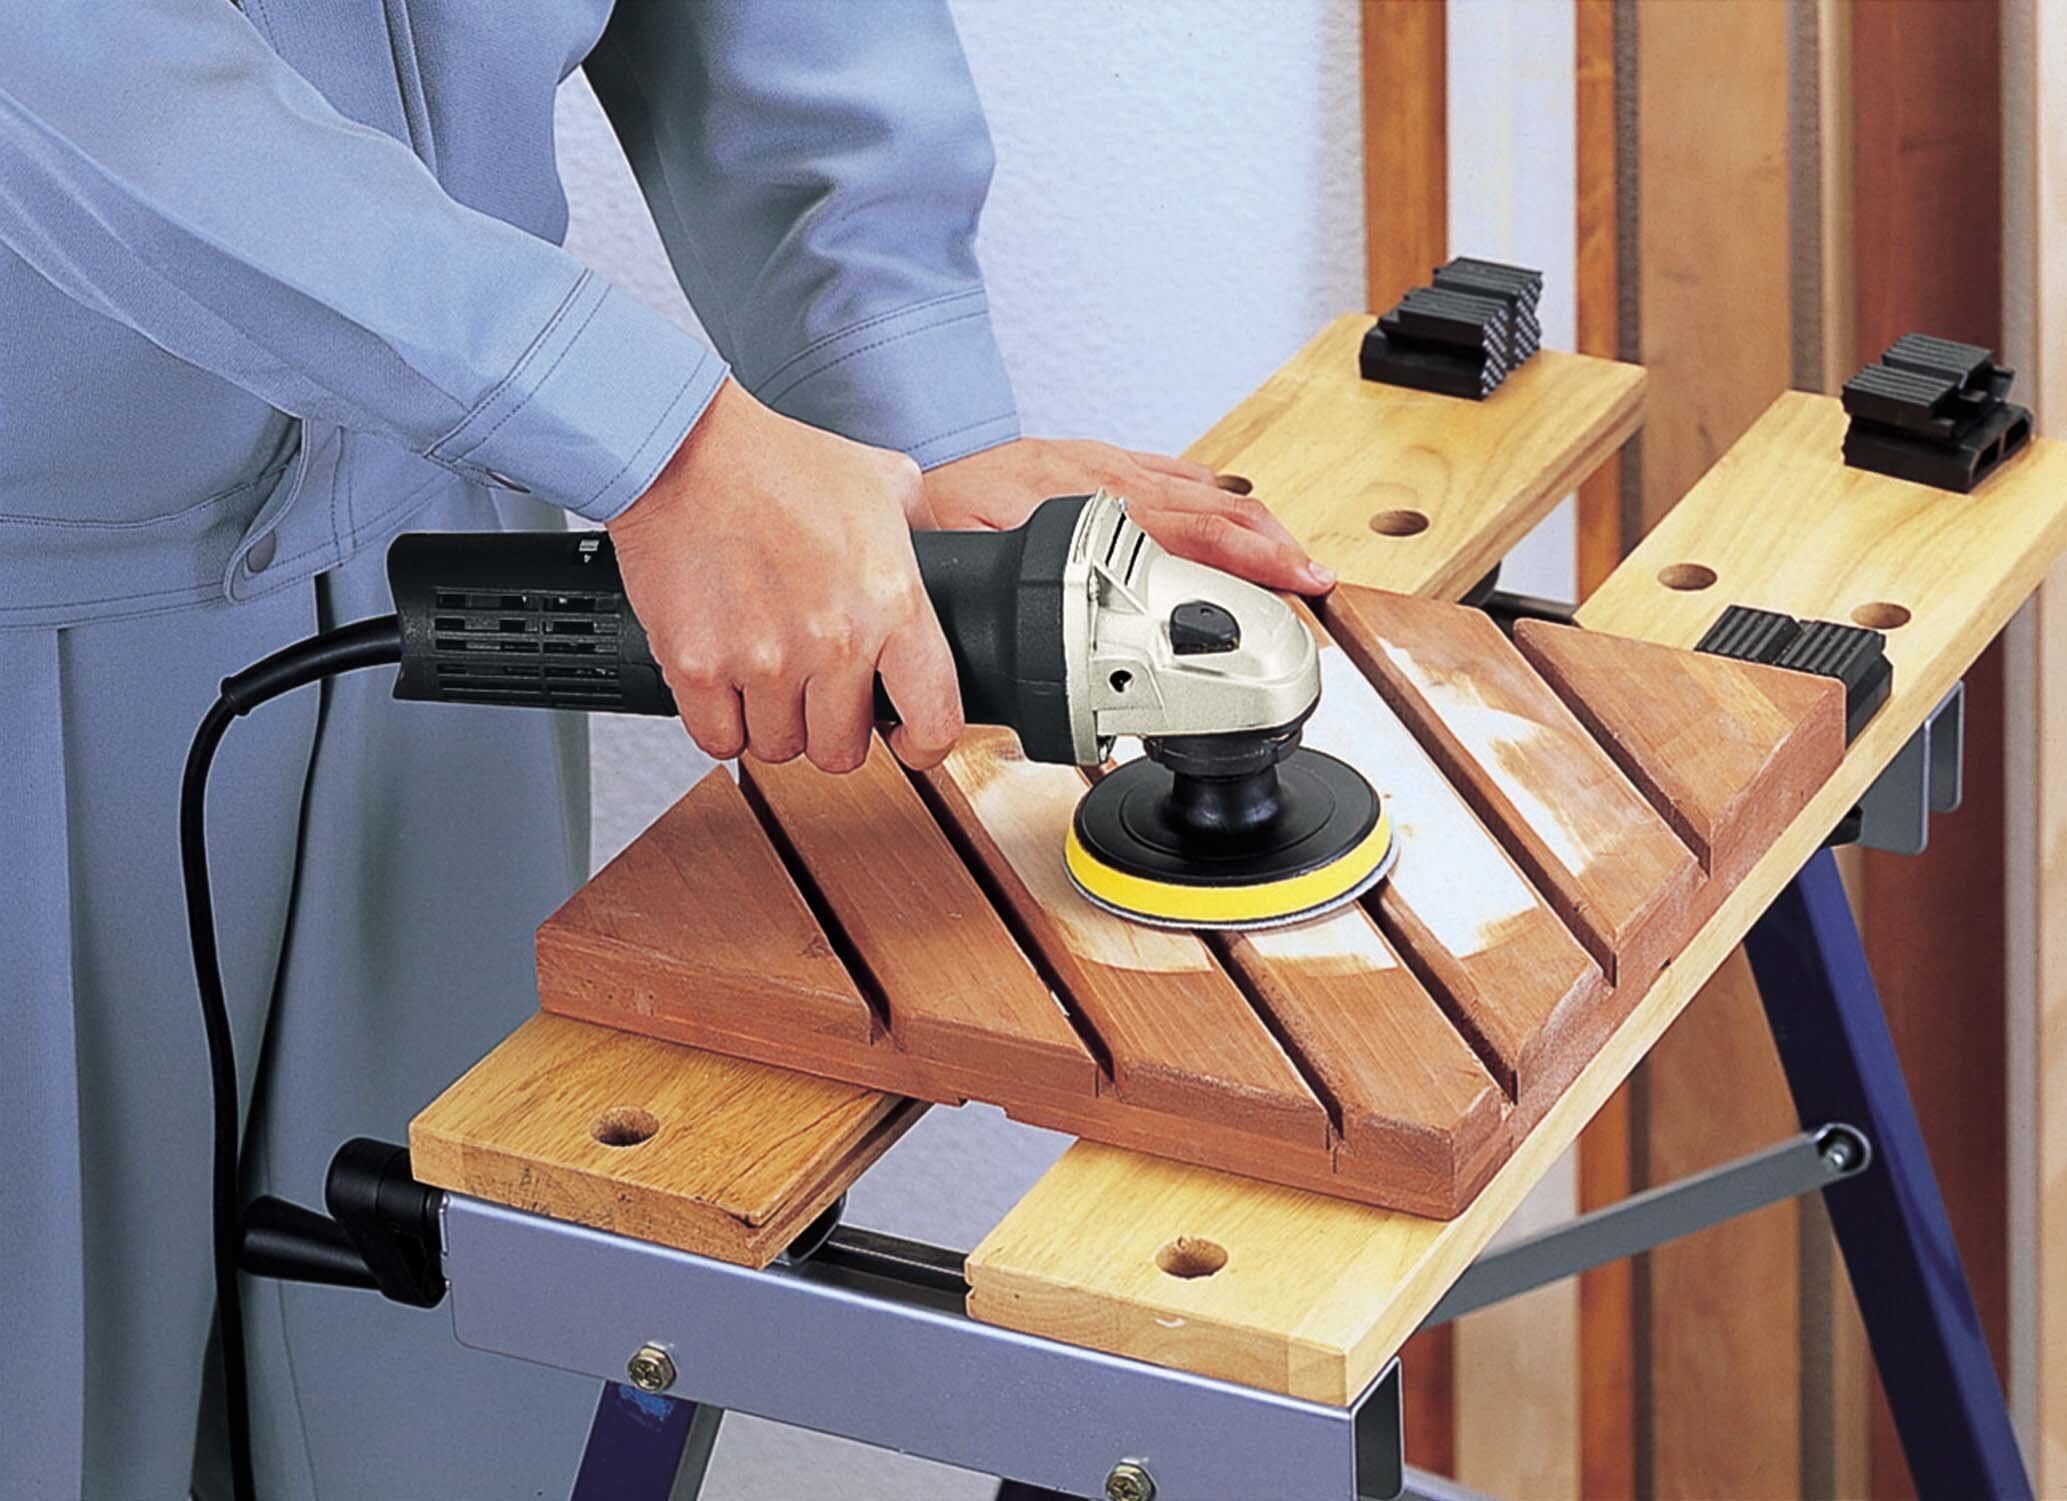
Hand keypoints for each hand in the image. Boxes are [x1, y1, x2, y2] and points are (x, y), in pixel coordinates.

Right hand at [607, 379, 960, 772]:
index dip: (924, 745)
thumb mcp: (885, 481)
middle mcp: (833, 640)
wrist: (684, 447)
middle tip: (814, 694)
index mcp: (890, 602)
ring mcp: (764, 659)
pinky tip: (724, 684)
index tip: (906, 738)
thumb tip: (947, 559)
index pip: (935, 720)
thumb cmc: (778, 460)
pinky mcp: (698, 666)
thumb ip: (922, 532)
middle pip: (842, 751)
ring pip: (778, 748)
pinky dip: (719, 723)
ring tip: (764, 676)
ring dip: (772, 722)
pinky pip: (717, 739)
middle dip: (829, 729)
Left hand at [921, 438, 1334, 593]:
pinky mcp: (1102, 461)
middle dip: (1275, 548)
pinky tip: (1234, 514)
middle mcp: (1112, 480)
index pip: (1197, 533)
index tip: (1298, 582)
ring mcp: (1111, 467)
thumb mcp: (982, 565)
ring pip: (1204, 491)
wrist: (921, 459)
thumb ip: (1025, 606)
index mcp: (1093, 505)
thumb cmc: (946, 516)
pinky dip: (1215, 498)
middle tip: (1316, 584)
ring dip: (1253, 526)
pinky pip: (1176, 474)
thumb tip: (1055, 662)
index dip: (1256, 559)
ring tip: (1290, 560)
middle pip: (1218, 512)